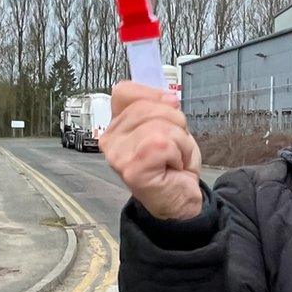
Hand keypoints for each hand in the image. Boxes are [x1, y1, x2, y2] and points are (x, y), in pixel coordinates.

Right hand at [100, 81, 203, 219]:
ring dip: (180, 142)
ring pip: (160, 125)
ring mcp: (118, 154)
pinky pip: (165, 143)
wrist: (181, 200)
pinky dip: (180, 153)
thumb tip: (169, 98)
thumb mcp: (170, 127)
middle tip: (175, 147)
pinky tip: (174, 167)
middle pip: (146, 107)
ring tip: (175, 158)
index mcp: (116, 125)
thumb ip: (163, 108)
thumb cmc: (172, 165)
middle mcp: (110, 139)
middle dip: (175, 123)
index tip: (170, 108)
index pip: (124, 91)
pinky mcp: (132, 167)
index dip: (152, 95)